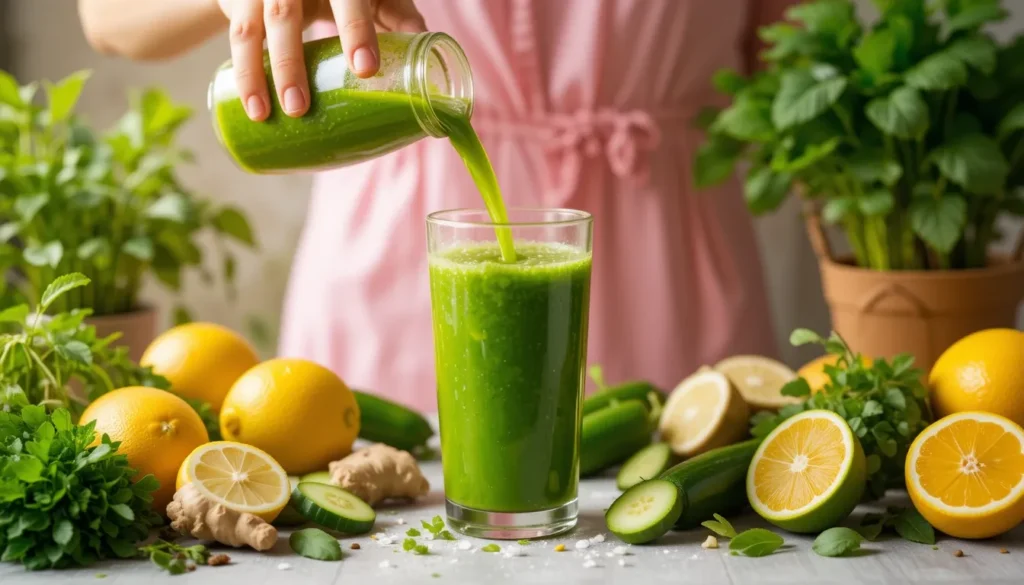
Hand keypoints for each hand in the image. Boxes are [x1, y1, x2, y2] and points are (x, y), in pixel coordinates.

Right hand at [219, 0, 426, 120]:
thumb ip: (401, 23)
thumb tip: (431, 72)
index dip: (356, 30)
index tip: (365, 69)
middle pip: (287, 13)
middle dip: (290, 61)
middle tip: (299, 107)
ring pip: (254, 27)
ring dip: (257, 73)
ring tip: (266, 115)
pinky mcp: (241, 0)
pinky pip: (236, 36)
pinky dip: (243, 73)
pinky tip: (252, 106)